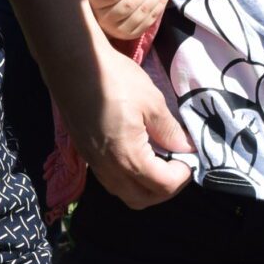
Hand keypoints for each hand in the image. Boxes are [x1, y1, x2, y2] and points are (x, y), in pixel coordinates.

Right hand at [66, 41, 192, 207]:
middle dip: (166, 189)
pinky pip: (111, 181)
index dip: (183, 175)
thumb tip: (186, 148)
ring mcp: (94, 164)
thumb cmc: (114, 79)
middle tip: (179, 165)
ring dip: (146, 187)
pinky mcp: (86, 155)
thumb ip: (170, 131)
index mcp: (128, 157)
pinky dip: (129, 179)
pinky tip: (138, 156)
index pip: (163, 186)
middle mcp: (109, 168)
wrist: (72, 63)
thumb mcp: (152, 102)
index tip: (191, 156)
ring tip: (160, 162)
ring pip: (125, 194)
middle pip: (143, 200)